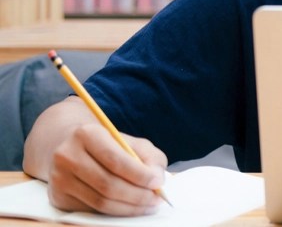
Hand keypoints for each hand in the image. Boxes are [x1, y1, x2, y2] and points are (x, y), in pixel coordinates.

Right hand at [47, 123, 167, 215]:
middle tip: (157, 198)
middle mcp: (67, 155)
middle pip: (108, 185)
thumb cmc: (109, 145)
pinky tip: (129, 207)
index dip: (139, 174)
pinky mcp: (58, 197)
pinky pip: (92, 210)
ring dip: (129, 208)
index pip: (116, 160)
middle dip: (138, 195)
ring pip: (100, 202)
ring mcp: (59, 178)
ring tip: (148, 205)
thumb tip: (157, 179)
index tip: (158, 182)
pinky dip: (115, 212)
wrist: (71, 148)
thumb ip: (149, 156)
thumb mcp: (131, 142)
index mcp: (87, 134)